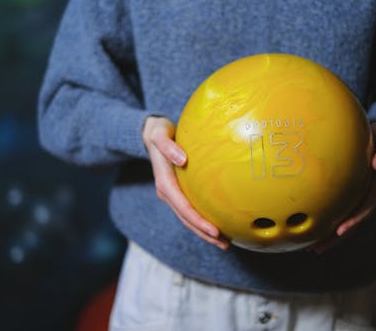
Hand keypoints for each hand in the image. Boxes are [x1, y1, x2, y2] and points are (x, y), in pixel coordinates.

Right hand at [142, 116, 229, 249]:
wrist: (151, 133)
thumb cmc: (159, 132)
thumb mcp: (159, 134)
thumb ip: (167, 146)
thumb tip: (181, 159)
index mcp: (164, 182)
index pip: (183, 207)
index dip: (198, 221)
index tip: (215, 230)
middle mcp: (167, 193)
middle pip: (186, 219)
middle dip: (204, 233)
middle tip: (225, 244)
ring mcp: (172, 194)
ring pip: (188, 219)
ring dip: (204, 232)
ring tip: (224, 242)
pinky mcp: (178, 192)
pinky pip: (190, 210)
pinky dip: (203, 221)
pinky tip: (219, 225)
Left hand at [313, 122, 375, 252]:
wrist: (373, 137)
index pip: (366, 205)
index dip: (354, 219)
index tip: (340, 229)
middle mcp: (368, 195)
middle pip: (353, 220)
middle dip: (337, 236)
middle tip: (320, 247)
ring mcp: (358, 197)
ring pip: (346, 221)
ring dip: (331, 237)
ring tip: (314, 249)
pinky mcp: (348, 197)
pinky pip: (338, 212)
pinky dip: (327, 225)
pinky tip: (312, 235)